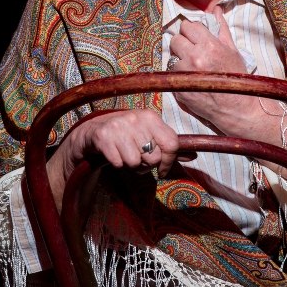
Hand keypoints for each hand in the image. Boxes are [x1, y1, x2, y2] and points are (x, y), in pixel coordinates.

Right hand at [46, 109, 184, 211]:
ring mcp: (119, 126)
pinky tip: (113, 155)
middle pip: (154, 157)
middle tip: (137, 160)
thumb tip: (194, 155)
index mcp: (151, 116)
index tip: (162, 169)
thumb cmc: (126, 136)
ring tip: (125, 156)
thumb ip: (168, 146)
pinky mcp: (103, 137)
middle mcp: (136, 118)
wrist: (92, 132)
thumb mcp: (148, 134)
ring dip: (130, 165)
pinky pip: (118, 163)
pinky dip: (116, 164)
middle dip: (146, 165)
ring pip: (136, 162)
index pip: (172, 143)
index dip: (169, 162)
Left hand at [169, 6, 257, 130]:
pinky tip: (191, 79)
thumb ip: (221, 28)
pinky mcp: (179, 88)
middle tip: (193, 50)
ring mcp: (185, 74)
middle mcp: (195, 58)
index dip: (191, 30)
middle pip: (175, 39)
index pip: (187, 26)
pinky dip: (178, 74)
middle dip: (183, 42)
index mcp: (209, 46)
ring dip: (179, 59)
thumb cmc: (237, 78)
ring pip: (171, 56)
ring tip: (193, 67)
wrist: (237, 108)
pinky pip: (171, 73)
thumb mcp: (232, 50)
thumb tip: (215, 9)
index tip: (196, 36)